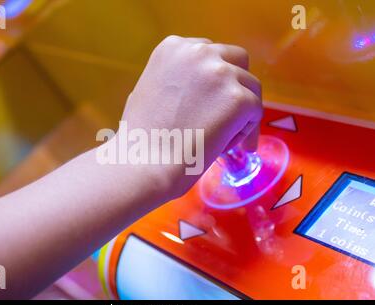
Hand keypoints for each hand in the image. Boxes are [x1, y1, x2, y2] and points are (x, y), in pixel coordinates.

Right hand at [121, 35, 262, 196]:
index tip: (214, 100)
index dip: (215, 79)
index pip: (211, 53)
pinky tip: (224, 147)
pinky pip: (255, 112)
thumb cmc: (141, 137)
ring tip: (222, 139)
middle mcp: (198, 51)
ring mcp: (220, 73)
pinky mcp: (238, 98)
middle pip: (237, 60)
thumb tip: (196, 88)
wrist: (146, 163)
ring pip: (250, 88)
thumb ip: (173, 79)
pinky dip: (246, 131)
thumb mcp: (147, 90)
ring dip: (241, 112)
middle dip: (236, 86)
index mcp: (173, 47)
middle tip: (229, 114)